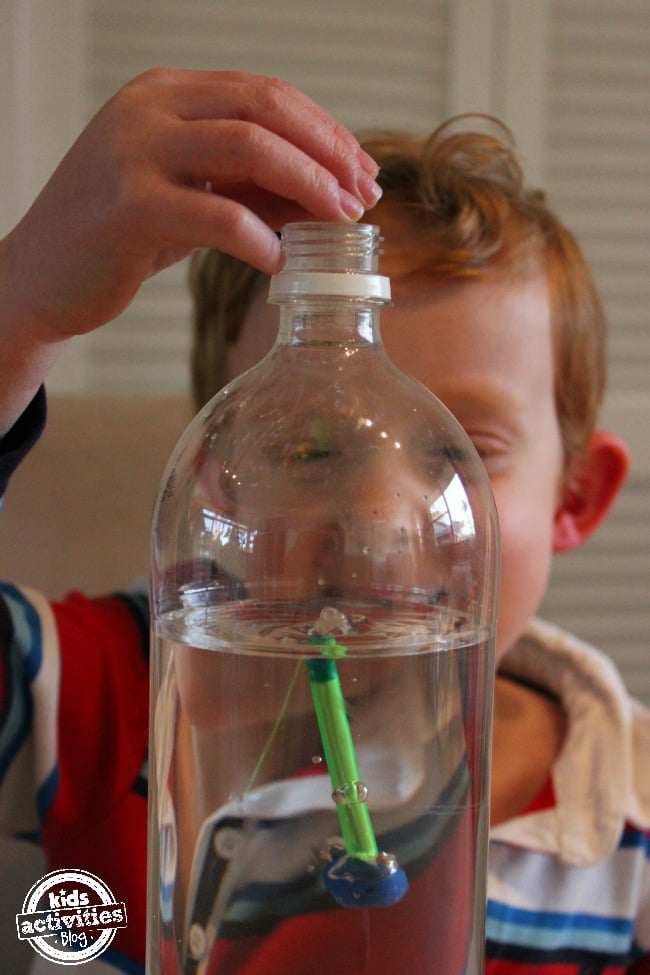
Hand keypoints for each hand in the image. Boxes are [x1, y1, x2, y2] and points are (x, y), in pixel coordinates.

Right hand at [0, 69, 379, 431]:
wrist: (41, 278)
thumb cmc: (117, 237)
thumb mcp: (190, 198)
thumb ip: (250, 188)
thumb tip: (329, 197)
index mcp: (166, 94)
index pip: (266, 93)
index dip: (325, 131)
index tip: (362, 171)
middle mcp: (150, 108)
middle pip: (267, 109)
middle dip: (328, 154)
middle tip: (363, 198)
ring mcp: (135, 152)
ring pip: (250, 148)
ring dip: (309, 187)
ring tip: (338, 225)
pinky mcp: (130, 207)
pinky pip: (219, 216)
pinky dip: (261, 240)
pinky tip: (279, 263)